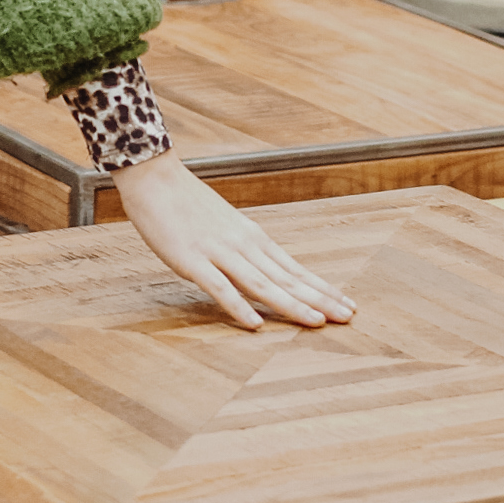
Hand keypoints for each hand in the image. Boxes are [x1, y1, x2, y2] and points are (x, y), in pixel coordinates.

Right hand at [110, 152, 356, 331]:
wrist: (155, 177)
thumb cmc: (186, 202)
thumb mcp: (224, 224)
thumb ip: (242, 247)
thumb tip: (263, 266)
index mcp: (252, 237)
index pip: (295, 268)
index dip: (322, 288)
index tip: (347, 304)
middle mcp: (244, 245)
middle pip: (287, 278)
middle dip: (319, 299)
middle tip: (348, 317)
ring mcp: (219, 253)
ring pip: (262, 284)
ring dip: (291, 304)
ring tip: (317, 322)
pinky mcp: (193, 260)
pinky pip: (219, 288)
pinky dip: (238, 307)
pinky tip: (255, 324)